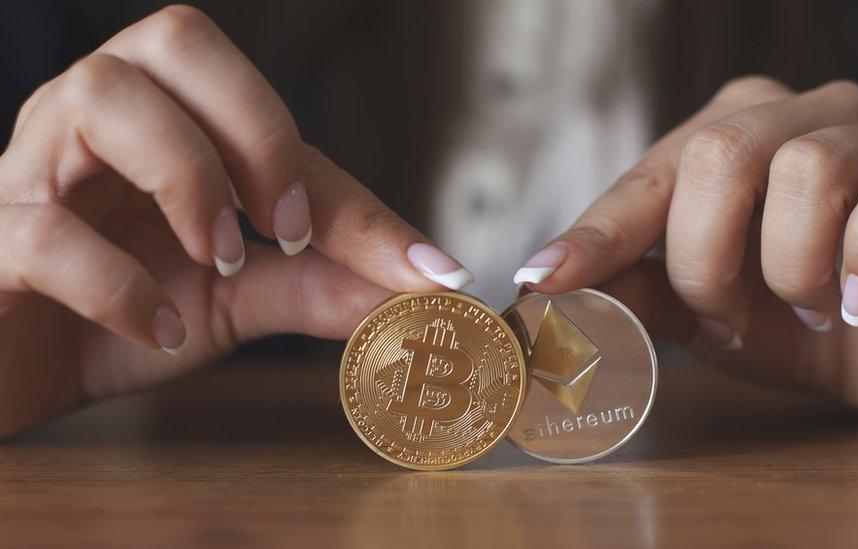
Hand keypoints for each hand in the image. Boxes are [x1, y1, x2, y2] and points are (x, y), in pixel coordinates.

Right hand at [0, 5, 472, 435]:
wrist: (10, 372)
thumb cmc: (109, 321)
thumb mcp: (228, 304)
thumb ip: (311, 288)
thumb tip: (413, 292)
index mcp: (167, 126)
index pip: (274, 127)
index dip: (357, 198)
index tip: (430, 268)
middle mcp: (100, 124)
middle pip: (177, 41)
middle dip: (257, 128)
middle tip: (289, 227)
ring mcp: (35, 169)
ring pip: (103, 95)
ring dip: (188, 178)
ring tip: (220, 260)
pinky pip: (43, 230)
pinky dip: (116, 283)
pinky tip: (156, 328)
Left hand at [518, 76, 857, 427]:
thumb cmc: (802, 323)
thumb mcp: (704, 316)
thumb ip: (638, 290)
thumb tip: (551, 285)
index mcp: (726, 140)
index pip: (646, 177)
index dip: (594, 234)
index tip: (542, 280)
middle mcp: (792, 118)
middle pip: (719, 156)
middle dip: (707, 261)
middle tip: (729, 321)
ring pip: (806, 170)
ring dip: (791, 268)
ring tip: (806, 311)